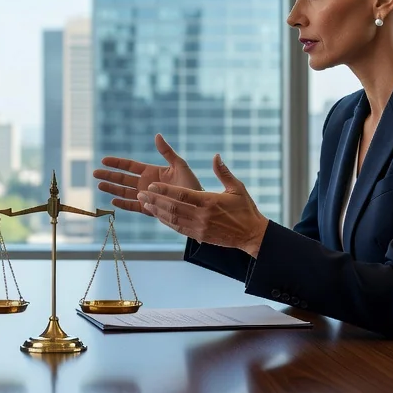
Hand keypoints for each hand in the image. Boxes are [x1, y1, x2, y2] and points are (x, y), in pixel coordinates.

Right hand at [92, 134, 202, 214]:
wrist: (197, 204)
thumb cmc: (191, 184)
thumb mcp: (180, 165)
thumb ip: (167, 152)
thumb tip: (157, 135)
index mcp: (151, 172)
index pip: (130, 166)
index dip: (117, 163)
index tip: (104, 160)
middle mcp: (146, 184)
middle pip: (123, 179)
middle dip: (109, 176)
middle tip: (95, 173)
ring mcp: (146, 196)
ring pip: (124, 192)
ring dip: (112, 189)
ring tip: (99, 185)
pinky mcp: (149, 208)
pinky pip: (133, 206)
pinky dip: (123, 204)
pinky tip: (112, 201)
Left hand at [137, 155, 269, 256]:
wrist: (251, 235)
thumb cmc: (245, 209)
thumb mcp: (237, 188)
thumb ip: (223, 172)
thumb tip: (216, 156)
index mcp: (209, 202)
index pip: (182, 196)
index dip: (165, 191)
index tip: (151, 186)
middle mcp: (202, 216)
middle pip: (173, 208)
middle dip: (155, 200)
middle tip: (140, 193)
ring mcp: (199, 228)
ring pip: (172, 219)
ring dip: (156, 211)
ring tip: (144, 203)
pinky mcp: (198, 236)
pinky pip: (177, 228)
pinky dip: (165, 221)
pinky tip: (156, 214)